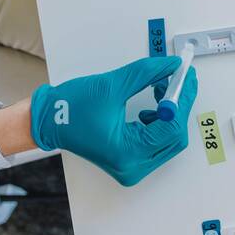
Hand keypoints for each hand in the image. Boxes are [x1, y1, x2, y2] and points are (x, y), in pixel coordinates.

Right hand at [29, 56, 197, 185]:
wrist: (47, 121)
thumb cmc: (70, 109)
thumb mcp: (112, 85)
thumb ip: (147, 74)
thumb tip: (172, 67)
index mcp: (127, 153)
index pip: (171, 128)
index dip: (182, 100)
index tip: (187, 78)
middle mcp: (132, 167)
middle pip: (174, 137)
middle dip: (178, 106)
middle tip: (178, 80)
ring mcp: (131, 166)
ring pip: (167, 139)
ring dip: (169, 113)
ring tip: (159, 89)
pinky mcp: (130, 160)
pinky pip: (156, 142)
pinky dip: (159, 121)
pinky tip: (151, 106)